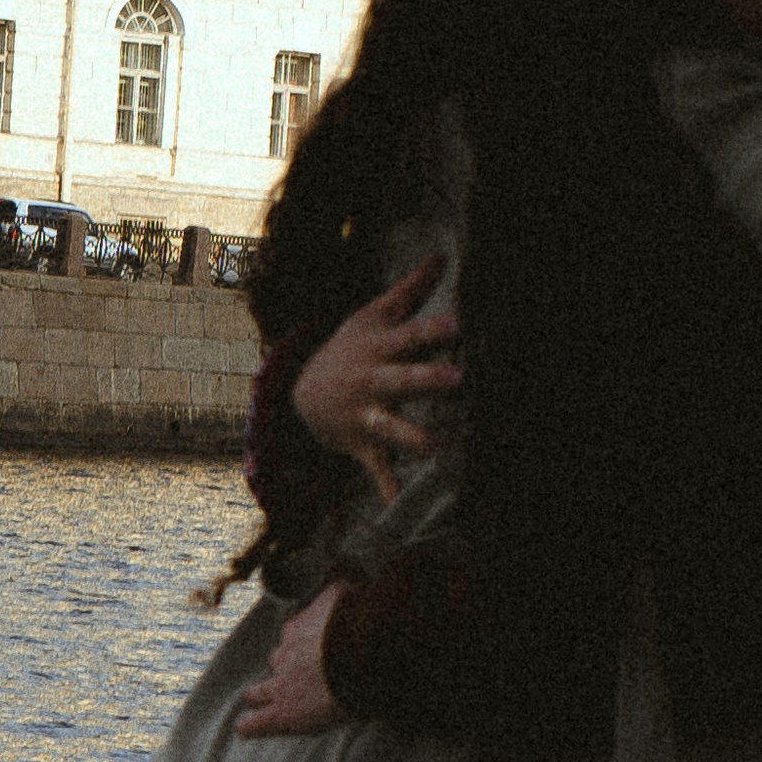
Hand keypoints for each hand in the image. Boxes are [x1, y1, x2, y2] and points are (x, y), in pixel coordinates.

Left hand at [235, 584, 349, 737]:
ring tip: (258, 700)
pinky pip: (257, 723)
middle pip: (277, 660)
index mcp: (298, 628)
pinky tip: (245, 728)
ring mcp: (281, 685)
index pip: (293, 633)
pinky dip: (251, 725)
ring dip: (260, 695)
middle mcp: (286, 654)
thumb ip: (340, 579)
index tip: (315, 645)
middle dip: (284, 667)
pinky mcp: (283, 714)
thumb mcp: (346, 591)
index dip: (302, 641)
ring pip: (260, 691)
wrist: (356, 654)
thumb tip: (343, 565)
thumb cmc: (356, 623)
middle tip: (298, 676)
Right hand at [292, 259, 461, 504]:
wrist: (300, 392)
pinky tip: (398, 505)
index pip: (411, 336)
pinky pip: (376, 468)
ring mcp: (365, 415)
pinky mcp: (363, 445)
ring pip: (391, 427)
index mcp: (380, 349)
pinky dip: (387, 487)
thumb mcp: (372, 316)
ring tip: (437, 446)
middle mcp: (372, 382)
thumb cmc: (351, 348)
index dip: (435, 330)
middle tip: (460, 377)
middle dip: (428, 380)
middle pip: (403, 380)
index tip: (461, 324)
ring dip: (413, 438)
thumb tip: (442, 255)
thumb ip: (410, 290)